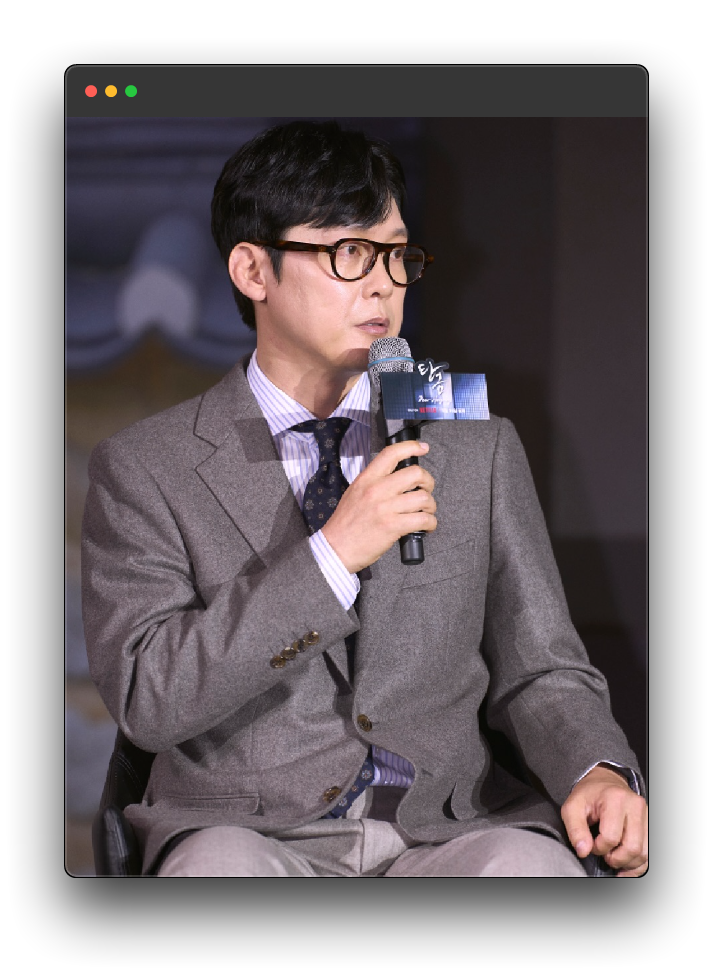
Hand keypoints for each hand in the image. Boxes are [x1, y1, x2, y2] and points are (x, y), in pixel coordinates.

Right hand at [322, 439, 436, 573]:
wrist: (335, 548)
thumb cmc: (345, 524)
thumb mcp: (354, 493)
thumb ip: (374, 483)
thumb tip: (398, 479)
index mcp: (366, 479)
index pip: (391, 454)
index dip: (411, 447)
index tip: (423, 448)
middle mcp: (376, 490)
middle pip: (415, 474)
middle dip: (428, 482)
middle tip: (425, 490)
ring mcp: (385, 508)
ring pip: (423, 498)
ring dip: (430, 506)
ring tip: (426, 512)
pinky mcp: (393, 526)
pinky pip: (423, 519)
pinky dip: (430, 523)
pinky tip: (426, 526)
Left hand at [561, 764, 647, 876]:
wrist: (603, 782)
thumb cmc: (588, 795)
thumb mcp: (572, 808)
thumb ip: (575, 830)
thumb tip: (584, 851)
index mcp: (615, 799)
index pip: (611, 837)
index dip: (598, 847)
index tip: (591, 843)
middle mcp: (635, 805)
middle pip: (632, 847)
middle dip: (615, 858)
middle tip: (604, 853)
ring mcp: (645, 814)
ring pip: (643, 853)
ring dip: (627, 862)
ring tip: (613, 855)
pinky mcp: (649, 823)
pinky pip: (649, 853)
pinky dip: (637, 863)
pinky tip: (625, 863)